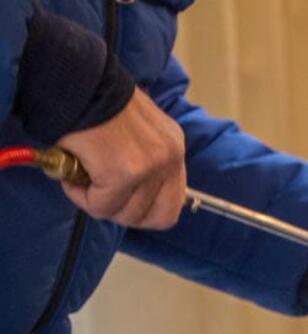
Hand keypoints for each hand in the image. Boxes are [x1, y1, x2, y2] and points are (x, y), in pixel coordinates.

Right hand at [58, 88, 186, 229]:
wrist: (75, 82)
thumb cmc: (96, 103)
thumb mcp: (136, 131)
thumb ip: (141, 160)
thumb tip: (128, 195)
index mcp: (173, 148)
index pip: (173, 204)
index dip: (145, 212)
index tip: (122, 202)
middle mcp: (169, 158)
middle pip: (156, 217)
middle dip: (124, 214)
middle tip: (99, 197)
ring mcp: (149, 167)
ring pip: (126, 213)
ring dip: (98, 203)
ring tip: (81, 180)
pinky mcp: (123, 173)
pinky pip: (102, 205)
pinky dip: (81, 197)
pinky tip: (72, 178)